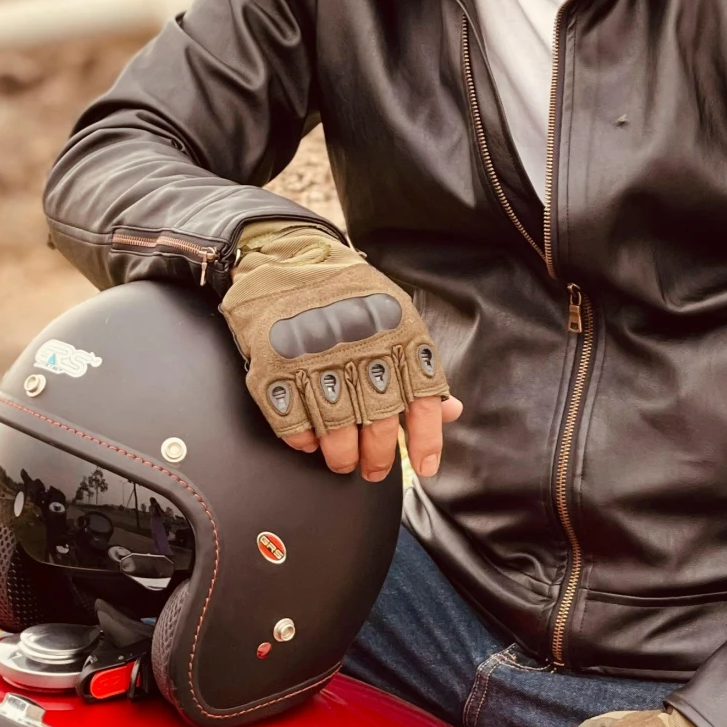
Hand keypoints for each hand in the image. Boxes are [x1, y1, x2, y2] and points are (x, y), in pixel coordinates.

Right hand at [221, 221, 458, 481]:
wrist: (287, 256)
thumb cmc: (349, 293)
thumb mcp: (397, 318)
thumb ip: (420, 367)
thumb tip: (451, 411)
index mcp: (398, 336)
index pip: (422, 402)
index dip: (425, 441)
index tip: (424, 467)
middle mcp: (361, 348)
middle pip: (376, 427)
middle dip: (377, 459)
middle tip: (372, 469)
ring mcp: (316, 358)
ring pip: (335, 434)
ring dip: (341, 457)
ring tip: (342, 461)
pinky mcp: (275, 366)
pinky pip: (292, 423)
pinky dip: (303, 440)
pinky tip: (311, 439)